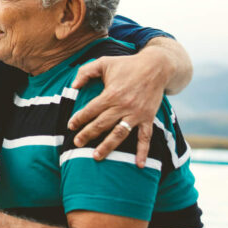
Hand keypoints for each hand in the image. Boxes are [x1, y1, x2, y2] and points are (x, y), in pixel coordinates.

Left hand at [68, 50, 171, 166]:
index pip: (91, 110)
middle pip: (102, 124)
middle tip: (76, 144)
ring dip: (107, 146)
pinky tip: (139, 164)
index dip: (79, 119)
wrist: (157, 66)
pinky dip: (143, 151)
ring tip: (96, 157)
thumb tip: (73, 85)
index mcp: (111, 94)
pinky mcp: (148, 118)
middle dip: (87, 135)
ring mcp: (136, 114)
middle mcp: (122, 106)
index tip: (70, 126)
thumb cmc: (127, 65)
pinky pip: (145, 137)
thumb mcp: (104, 62)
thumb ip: (86, 71)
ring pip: (119, 134)